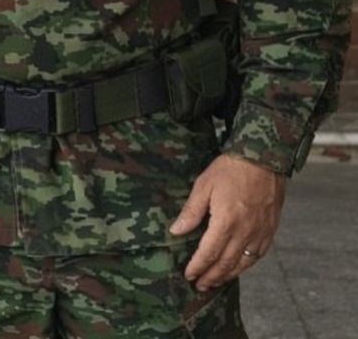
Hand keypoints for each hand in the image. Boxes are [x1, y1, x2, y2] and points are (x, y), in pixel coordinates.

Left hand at [169, 153, 285, 291]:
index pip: (209, 253)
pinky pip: (258, 255)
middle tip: (200, 286)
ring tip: (216, 282)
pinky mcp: (270, 230)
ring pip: (244, 263)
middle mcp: (245, 231)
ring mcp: (260, 232)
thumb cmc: (230, 169)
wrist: (263, 159)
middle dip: (212, 277)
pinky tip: (238, 267)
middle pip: (226, 263)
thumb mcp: (204, 186)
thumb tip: (176, 231)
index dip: (198, 266)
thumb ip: (191, 212)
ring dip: (228, 275)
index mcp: (226, 221)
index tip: (189, 275)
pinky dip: (246, 265)